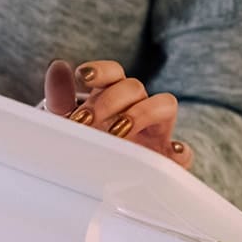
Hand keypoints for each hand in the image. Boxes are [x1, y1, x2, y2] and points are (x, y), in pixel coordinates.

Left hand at [44, 60, 192, 169]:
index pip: (113, 73)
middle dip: (108, 101)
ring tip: (118, 131)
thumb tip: (57, 66)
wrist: (98, 175)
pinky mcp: (166, 158)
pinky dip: (181, 151)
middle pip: (133, 87)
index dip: (100, 70)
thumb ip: (61, 97)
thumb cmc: (87, 141)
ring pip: (164, 105)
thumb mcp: (68, 122)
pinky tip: (171, 152)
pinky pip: (184, 152)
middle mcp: (137, 106)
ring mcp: (155, 131)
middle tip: (85, 121)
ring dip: (142, 113)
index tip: (82, 76)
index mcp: (112, 95)